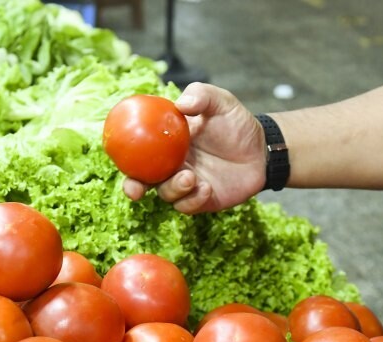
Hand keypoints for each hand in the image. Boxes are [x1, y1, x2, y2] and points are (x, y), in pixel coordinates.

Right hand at [122, 83, 265, 213]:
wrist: (263, 150)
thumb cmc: (237, 123)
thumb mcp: (221, 101)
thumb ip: (201, 95)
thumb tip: (180, 104)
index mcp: (168, 142)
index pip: (139, 150)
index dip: (125, 155)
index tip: (119, 158)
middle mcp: (172, 164)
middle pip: (143, 179)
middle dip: (134, 187)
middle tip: (137, 189)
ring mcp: (186, 184)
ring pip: (166, 193)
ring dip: (173, 189)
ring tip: (190, 178)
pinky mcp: (201, 200)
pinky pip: (188, 205)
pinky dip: (193, 199)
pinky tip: (206, 188)